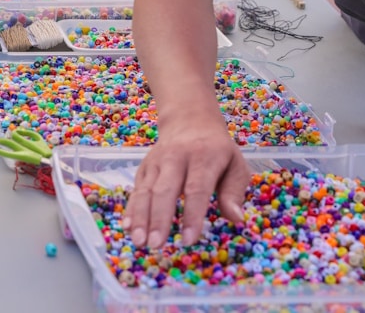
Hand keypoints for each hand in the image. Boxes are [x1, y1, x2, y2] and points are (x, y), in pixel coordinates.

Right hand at [124, 119, 248, 248]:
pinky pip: (136, 189)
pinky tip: (128, 227)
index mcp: (204, 156)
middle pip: (165, 189)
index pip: (196, 188)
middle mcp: (176, 157)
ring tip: (139, 242)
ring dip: (141, 217)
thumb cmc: (217, 151)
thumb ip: (234, 192)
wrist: (190, 120)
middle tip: (157, 244)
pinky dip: (131, 209)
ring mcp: (157, 161)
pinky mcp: (144, 167)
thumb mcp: (236, 165)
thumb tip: (236, 219)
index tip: (188, 240)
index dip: (191, 215)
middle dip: (159, 218)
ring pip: (146, 190)